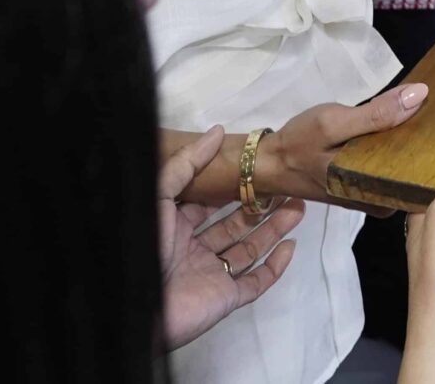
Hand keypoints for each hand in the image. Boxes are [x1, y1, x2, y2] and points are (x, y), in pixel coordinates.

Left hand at [159, 126, 305, 350]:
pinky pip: (256, 282)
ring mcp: (213, 275)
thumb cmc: (145, 245)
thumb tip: (218, 131)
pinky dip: (275, 266)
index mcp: (177, 227)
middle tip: (287, 189)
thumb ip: (186, 164)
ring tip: (298, 207)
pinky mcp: (225, 298)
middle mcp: (196, 250)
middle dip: (261, 207)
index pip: (210, 205)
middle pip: (236, 226)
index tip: (258, 172)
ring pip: (250, 249)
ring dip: (274, 229)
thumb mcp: (159, 196)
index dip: (234, 189)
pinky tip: (290, 245)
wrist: (136, 304)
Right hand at [256, 83, 428, 199]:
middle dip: (430, 142)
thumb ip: (377, 114)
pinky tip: (408, 124)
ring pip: (405, 166)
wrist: (270, 164)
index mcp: (376, 191)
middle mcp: (381, 199)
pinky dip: (398, 145)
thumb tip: (420, 95)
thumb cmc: (300, 144)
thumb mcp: (334, 123)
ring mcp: (374, 193)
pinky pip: (392, 163)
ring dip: (415, 141)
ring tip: (433, 113)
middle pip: (417, 168)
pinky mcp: (367, 183)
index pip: (423, 171)